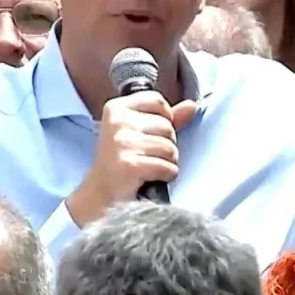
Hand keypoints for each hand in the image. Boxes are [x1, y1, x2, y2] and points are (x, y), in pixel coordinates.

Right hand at [66, 91, 196, 226]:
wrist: (102, 193)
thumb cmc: (123, 160)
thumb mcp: (139, 132)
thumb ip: (166, 117)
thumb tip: (191, 106)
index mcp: (117, 108)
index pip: (157, 100)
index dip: (164, 118)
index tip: (152, 132)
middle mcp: (118, 122)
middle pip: (167, 125)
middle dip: (166, 143)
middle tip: (147, 155)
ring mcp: (122, 143)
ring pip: (170, 148)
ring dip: (167, 162)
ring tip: (150, 166)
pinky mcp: (130, 165)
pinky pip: (167, 167)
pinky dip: (166, 175)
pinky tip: (151, 178)